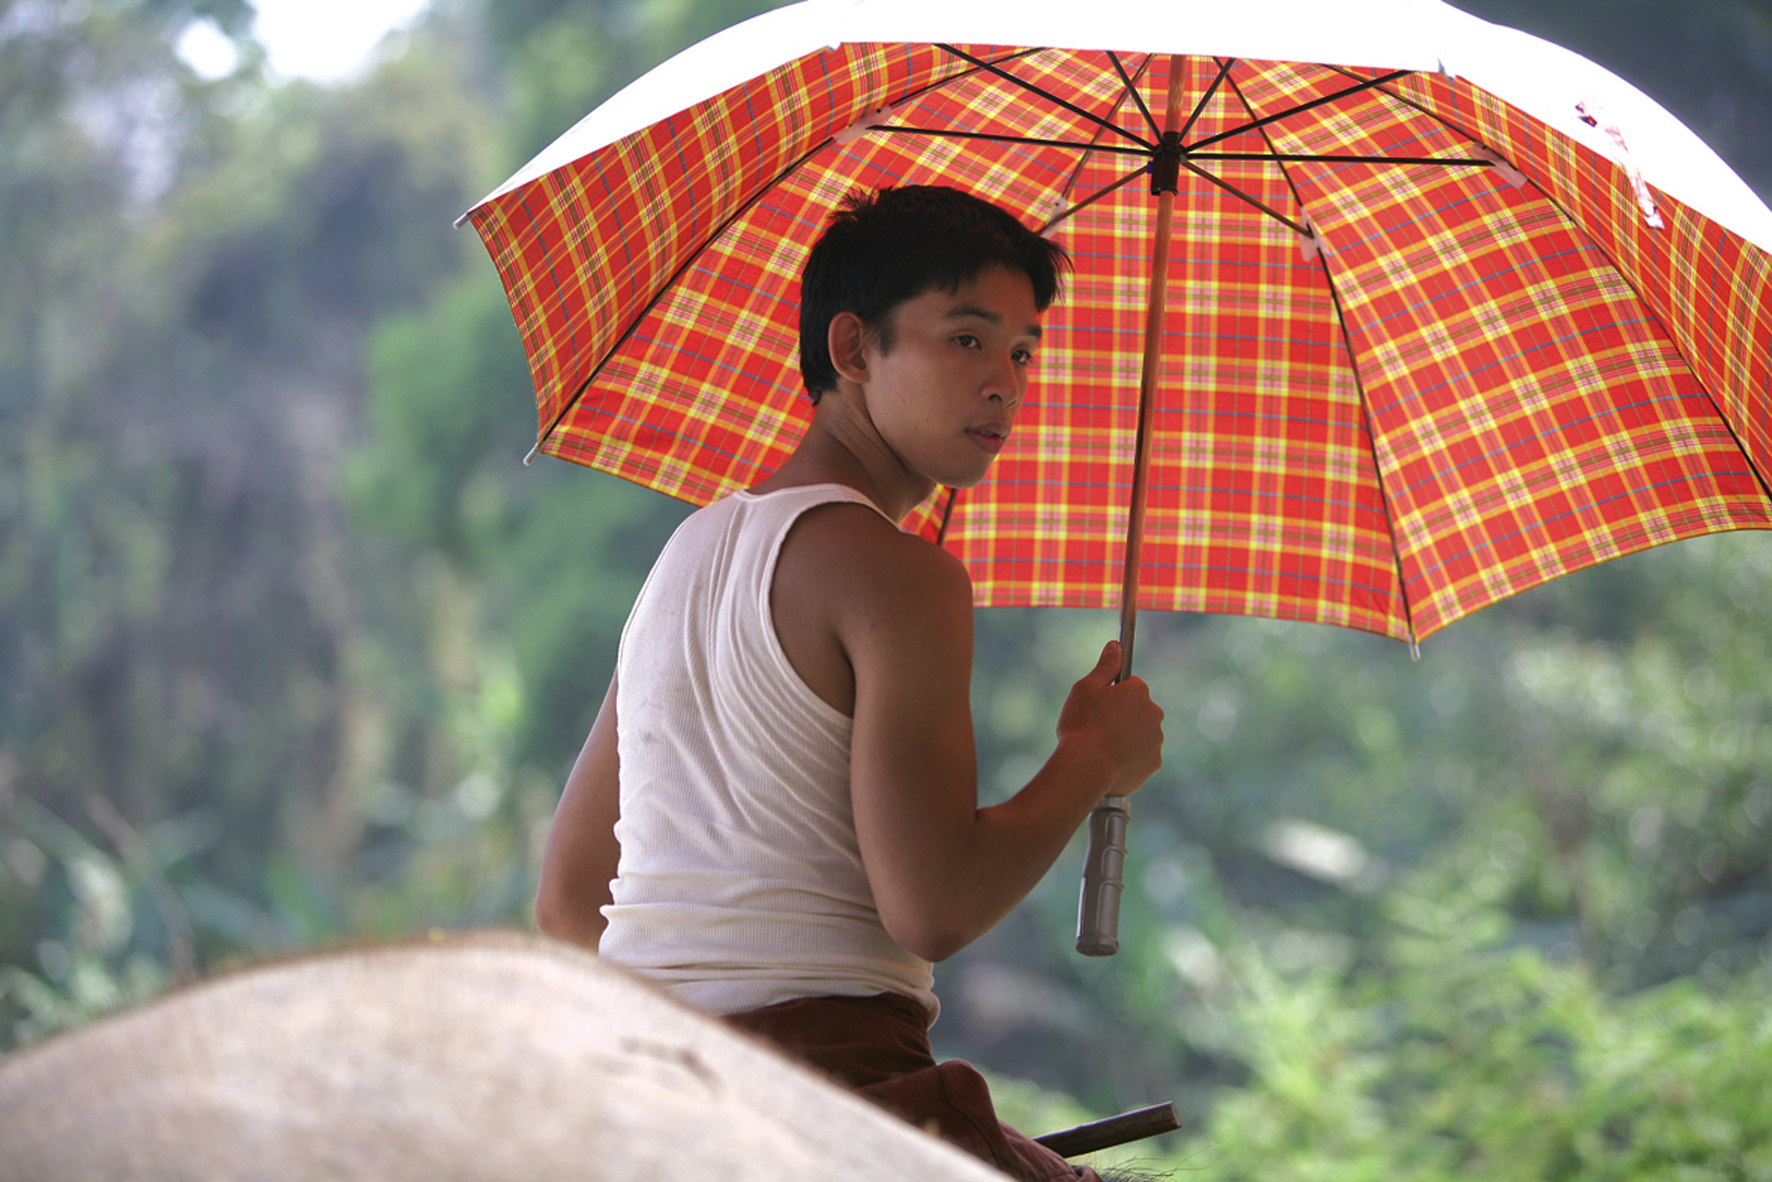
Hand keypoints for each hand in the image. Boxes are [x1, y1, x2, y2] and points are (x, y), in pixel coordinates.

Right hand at [1055, 641, 1164, 797]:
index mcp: (1139, 691)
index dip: (1112, 695)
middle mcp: (1154, 713)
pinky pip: (1141, 756)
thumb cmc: (1082, 725)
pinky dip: (1129, 758)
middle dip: (1123, 715)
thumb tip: (1116, 646)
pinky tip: (1110, 762)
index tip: (1099, 706)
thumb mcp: (1086, 688)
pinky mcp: (1153, 764)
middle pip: (1138, 709)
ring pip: (1140, 733)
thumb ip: (1105, 666)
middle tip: (1098, 727)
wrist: (1086, 769)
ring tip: (1102, 747)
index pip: (1130, 686)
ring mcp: (1156, 740)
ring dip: (1127, 737)